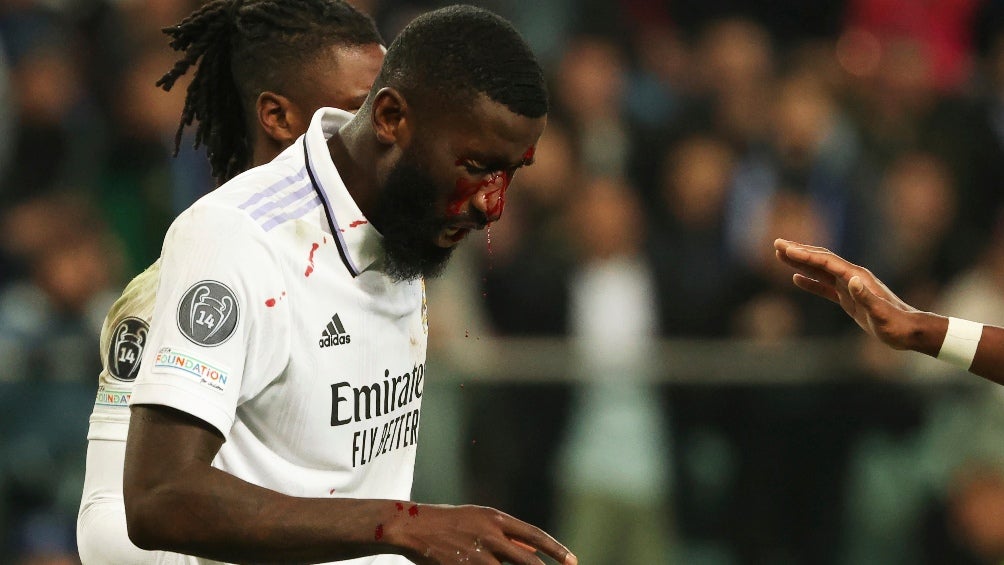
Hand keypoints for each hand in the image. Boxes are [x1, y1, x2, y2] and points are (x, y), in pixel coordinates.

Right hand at [386, 503, 575, 564]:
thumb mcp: (480, 521)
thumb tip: (532, 551)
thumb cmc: (449, 523)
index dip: (555, 549)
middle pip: (526, 561)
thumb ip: (506, 535)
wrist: (413, 526)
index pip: (534, 535)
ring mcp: (476, 555)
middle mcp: (489, 535)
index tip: (572, 560)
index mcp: (496, 519)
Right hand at [773, 239, 942, 354]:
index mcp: (857, 277)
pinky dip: (810, 281)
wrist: (909, 331)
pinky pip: (825, 286)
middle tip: (776, 244)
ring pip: (820, 270)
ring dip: (801, 262)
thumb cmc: (896, 324)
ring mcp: (850, 287)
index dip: (805, 255)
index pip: (826, 262)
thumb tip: (851, 281)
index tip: (785, 249)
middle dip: (799, 251)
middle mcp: (852, 277)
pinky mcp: (849, 298)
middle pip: (820, 260)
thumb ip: (866, 298)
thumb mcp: (881, 314)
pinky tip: (797, 278)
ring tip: (781, 255)